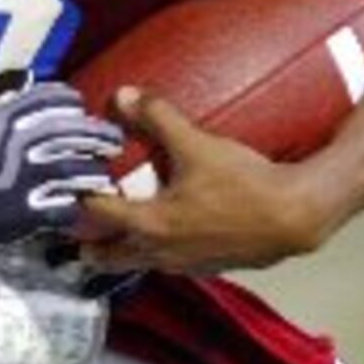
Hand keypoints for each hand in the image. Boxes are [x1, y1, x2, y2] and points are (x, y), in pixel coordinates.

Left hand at [74, 87, 328, 274]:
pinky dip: (157, 254)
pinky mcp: (209, 268)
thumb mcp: (198, 145)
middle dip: (91, 247)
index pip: (98, 215)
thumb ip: (159, 118)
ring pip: (140, 264)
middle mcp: (161, 253)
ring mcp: (185, 265)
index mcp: (149, 224)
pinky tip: (166, 237)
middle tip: (77, 236)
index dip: (78, 202)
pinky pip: (170, 264)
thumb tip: (124, 95)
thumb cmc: (244, 184)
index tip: (67, 194)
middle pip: (110, 257)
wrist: (296, 217)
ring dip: (124, 252)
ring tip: (115, 237)